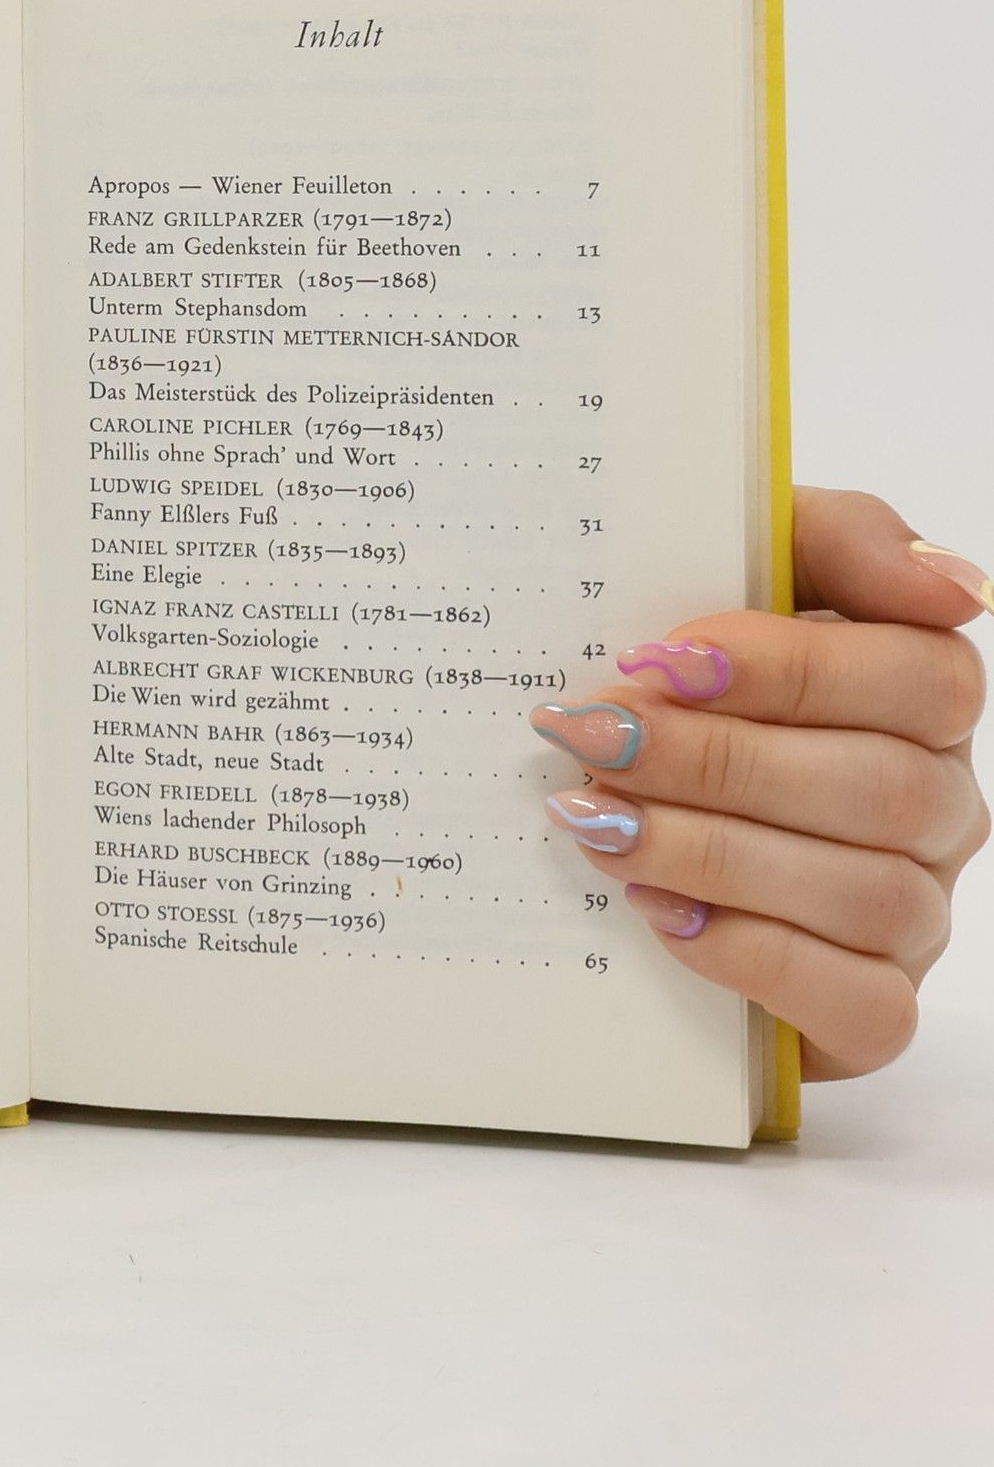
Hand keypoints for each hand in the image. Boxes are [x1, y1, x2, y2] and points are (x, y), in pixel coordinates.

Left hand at [530, 487, 989, 1080]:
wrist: (630, 794)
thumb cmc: (697, 678)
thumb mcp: (748, 572)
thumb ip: (842, 540)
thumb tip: (954, 589)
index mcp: (923, 697)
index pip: (917, 677)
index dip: (785, 667)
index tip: (657, 656)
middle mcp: (939, 806)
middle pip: (879, 787)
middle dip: (715, 759)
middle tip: (593, 736)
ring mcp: (916, 912)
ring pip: (863, 894)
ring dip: (709, 852)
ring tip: (594, 817)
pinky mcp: (873, 1008)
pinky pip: (859, 1005)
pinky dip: (752, 955)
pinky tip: (657, 911)